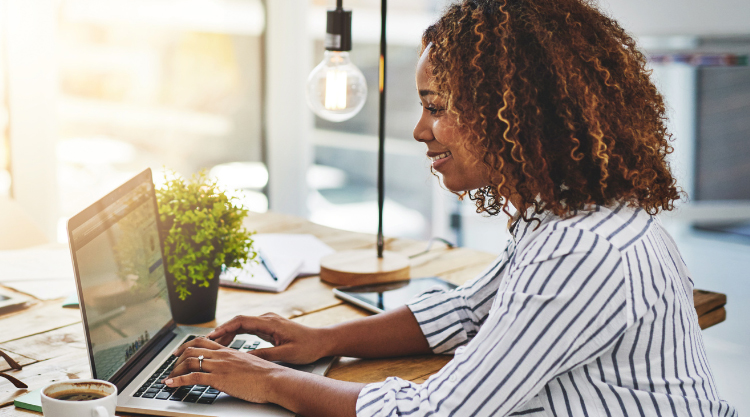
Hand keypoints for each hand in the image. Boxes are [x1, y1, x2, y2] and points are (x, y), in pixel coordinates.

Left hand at [164, 337, 287, 403]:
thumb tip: (233, 369)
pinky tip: (170, 384)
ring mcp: (219, 366)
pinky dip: (177, 381)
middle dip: (177, 358)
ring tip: (169, 378)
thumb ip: (237, 364)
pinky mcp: (218, 379)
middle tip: (170, 366)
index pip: (203, 342)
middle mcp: (221, 356)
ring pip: (189, 362)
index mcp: (228, 351)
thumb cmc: (266, 375)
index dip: (187, 346)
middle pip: (192, 349)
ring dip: (175, 370)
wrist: (274, 379)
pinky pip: (192, 377)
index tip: (178, 352)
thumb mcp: (248, 365)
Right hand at [208, 313, 330, 363]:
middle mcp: (267, 319)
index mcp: (270, 322)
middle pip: (238, 322)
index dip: (224, 328)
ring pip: (241, 325)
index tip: (211, 336)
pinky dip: (236, 335)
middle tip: (206, 342)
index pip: (241, 321)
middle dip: (221, 331)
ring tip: (213, 344)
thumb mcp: (286, 354)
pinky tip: (228, 343)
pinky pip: (248, 329)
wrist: (322, 341)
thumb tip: (245, 358)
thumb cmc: (308, 347)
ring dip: (227, 333)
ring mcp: (267, 322)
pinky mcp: (268, 328)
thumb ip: (265, 355)